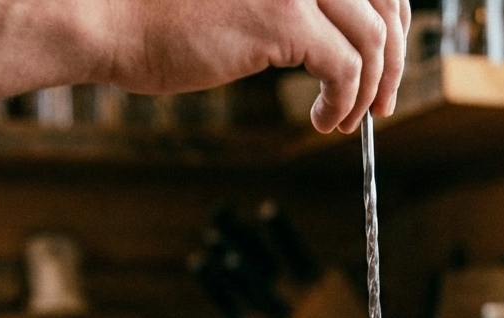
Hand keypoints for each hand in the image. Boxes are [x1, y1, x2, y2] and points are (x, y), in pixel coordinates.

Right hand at [101, 0, 410, 132]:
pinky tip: (324, 119)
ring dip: (370, 89)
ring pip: (373, 40)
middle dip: (393, 60)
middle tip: (381, 103)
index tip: (384, 65)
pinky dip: (345, 102)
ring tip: (346, 118)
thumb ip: (296, 4)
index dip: (392, 23)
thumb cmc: (162, 11)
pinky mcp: (285, 18)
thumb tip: (348, 37)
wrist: (110, 17)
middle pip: (386, 3)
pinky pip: (346, 69)